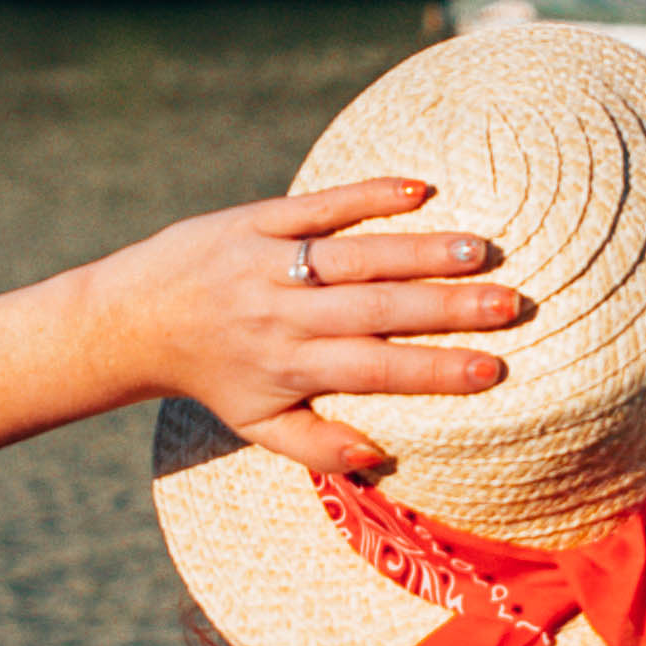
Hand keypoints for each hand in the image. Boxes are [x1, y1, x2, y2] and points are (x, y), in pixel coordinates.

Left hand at [105, 178, 526, 480]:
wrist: (133, 319)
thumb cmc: (211, 376)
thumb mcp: (256, 424)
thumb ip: (317, 446)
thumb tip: (379, 456)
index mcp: (291, 367)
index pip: (376, 370)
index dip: (436, 371)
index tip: (494, 370)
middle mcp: (284, 315)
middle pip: (378, 310)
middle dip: (448, 308)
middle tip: (512, 303)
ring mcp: (271, 263)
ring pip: (357, 256)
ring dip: (422, 251)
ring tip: (481, 248)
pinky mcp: (257, 220)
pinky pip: (319, 206)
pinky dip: (368, 195)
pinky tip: (420, 189)